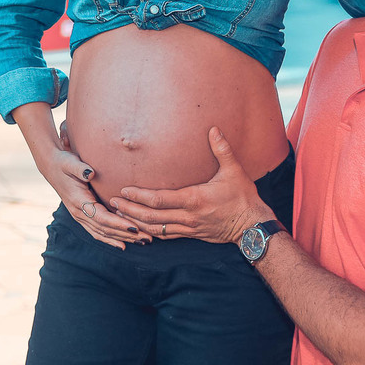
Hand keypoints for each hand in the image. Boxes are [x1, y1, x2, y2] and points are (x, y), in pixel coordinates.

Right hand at [36, 120, 151, 249]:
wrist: (52, 166)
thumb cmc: (64, 163)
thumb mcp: (70, 162)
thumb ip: (80, 168)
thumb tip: (90, 173)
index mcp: (79, 202)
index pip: (102, 217)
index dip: (119, 224)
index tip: (135, 228)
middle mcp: (79, 213)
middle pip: (105, 229)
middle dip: (126, 235)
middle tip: (147, 239)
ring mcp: (80, 216)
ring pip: (102, 233)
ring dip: (122, 239)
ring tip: (141, 243)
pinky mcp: (82, 215)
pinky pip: (97, 231)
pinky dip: (110, 239)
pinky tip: (123, 244)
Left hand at [111, 127, 274, 244]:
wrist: (252, 226)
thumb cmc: (243, 197)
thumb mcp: (234, 171)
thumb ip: (222, 149)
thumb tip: (213, 129)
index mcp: (194, 200)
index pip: (159, 200)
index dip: (139, 196)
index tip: (124, 189)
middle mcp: (187, 216)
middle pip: (151, 217)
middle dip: (129, 210)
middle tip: (111, 203)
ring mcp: (188, 228)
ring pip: (155, 229)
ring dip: (135, 222)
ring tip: (119, 215)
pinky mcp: (191, 234)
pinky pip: (165, 235)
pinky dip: (149, 232)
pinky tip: (140, 227)